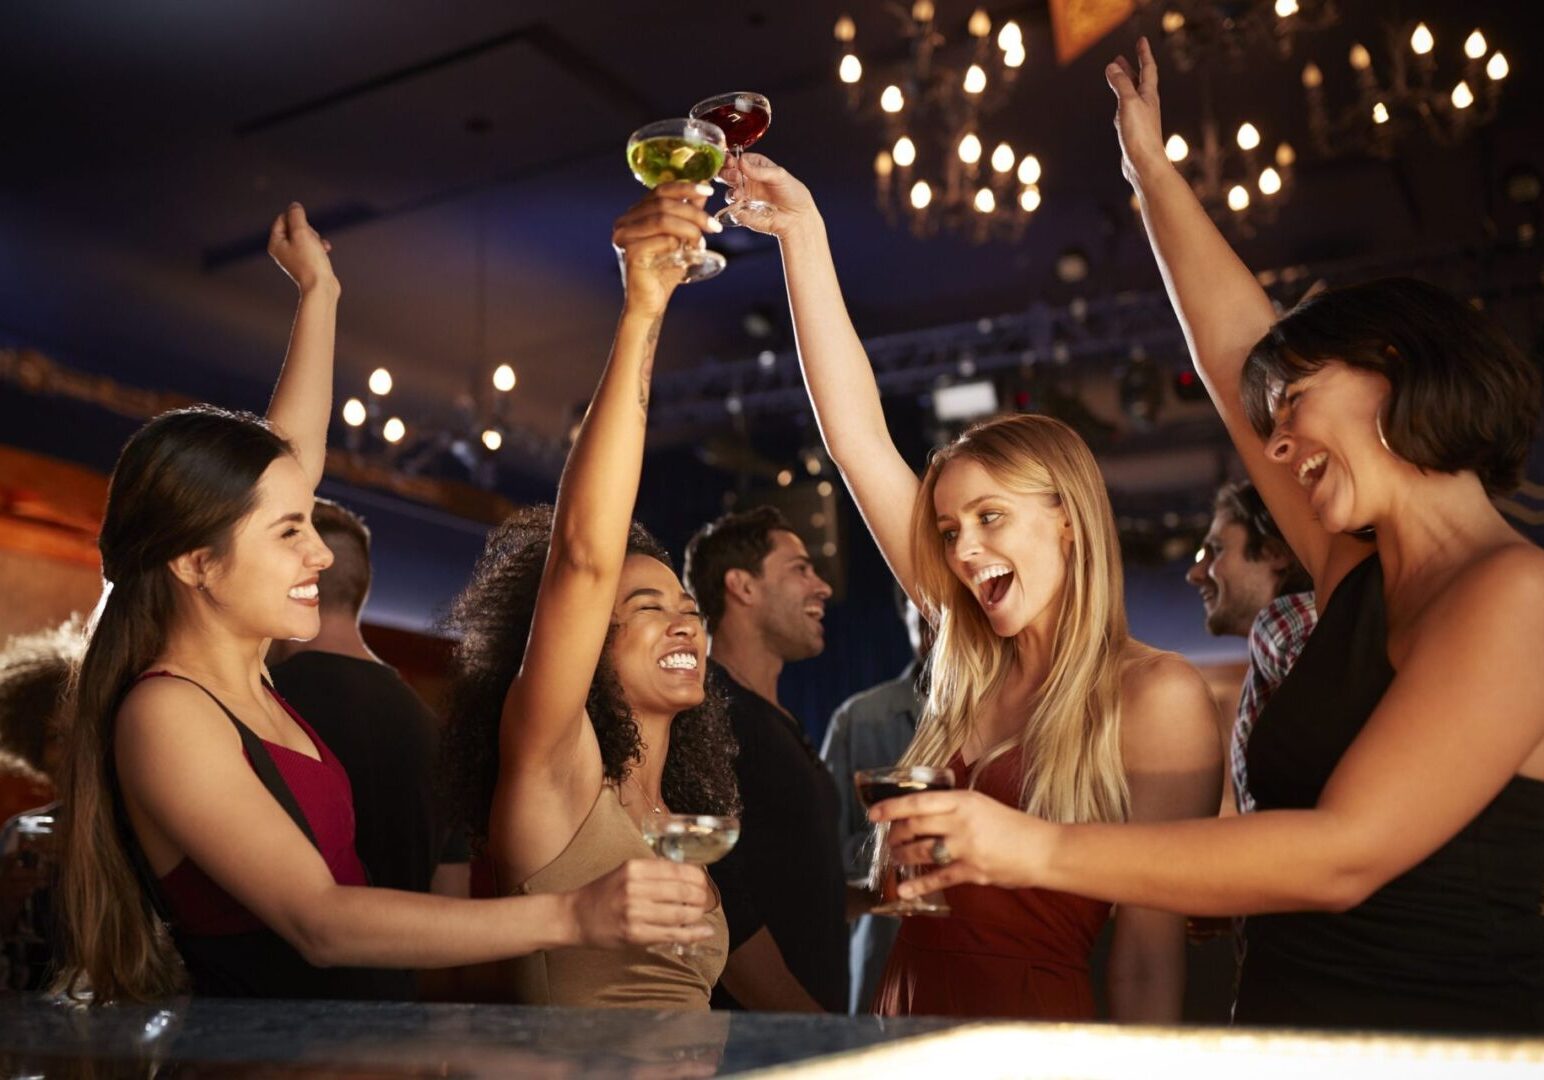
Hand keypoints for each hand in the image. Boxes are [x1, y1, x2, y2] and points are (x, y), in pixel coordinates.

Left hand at [268, 202, 336, 293]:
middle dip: (307, 229)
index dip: (296, 219)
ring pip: (305, 236)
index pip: (282, 218)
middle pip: (294, 226)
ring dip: (315, 237)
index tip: (305, 229)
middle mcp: (282, 250)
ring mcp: (294, 257)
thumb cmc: (310, 261)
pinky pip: (312, 246)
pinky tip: (326, 250)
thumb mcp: (302, 233)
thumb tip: (294, 206)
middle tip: (312, 240)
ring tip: (319, 247)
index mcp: (275, 243)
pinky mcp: (306, 262)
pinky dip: (319, 246)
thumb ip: (297, 216)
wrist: (321, 287)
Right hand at [566, 858, 714, 949]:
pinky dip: (693, 934)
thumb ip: (654, 873)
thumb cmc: (602, 894)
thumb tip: (690, 877)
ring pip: (681, 913)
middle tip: (704, 900)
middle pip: (683, 891)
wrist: (574, 916)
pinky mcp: (634, 934)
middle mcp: (635, 887)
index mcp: (634, 868)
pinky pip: (672, 934)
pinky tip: (704, 932)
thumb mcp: (626, 872)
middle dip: (701, 897)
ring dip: (697, 915)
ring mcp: (634, 912)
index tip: (703, 882)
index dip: (697, 877)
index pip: (678, 870)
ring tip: (700, 914)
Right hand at [611, 182, 716, 314]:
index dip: (685, 187)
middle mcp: (624, 222)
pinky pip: (661, 240)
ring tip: (702, 242)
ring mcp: (624, 237)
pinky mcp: (630, 254)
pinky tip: (685, 254)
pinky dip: (678, 244)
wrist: (651, 304)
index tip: (709, 190)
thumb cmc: (664, 271)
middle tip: (714, 226)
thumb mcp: (680, 238)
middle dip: (694, 213)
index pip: (660, 190)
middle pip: (663, 204)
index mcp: (634, 214)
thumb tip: (702, 191)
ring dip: (689, 229)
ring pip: (663, 220)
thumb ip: (688, 214)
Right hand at [716, 153, 816, 238]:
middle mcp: (749, 180)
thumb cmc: (792, 193)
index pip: (739, 160)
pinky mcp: (744, 211)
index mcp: (757, 167)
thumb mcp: (779, 175)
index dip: (732, 159)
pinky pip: (732, 207)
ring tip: (739, 191)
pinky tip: (741, 201)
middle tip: (734, 174)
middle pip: (729, 173)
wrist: (797, 217)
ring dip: (731, 188)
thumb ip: (759, 170)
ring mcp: (745, 196)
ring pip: (729, 189)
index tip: (731, 161)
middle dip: (727, 172)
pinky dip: (734, 203)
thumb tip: (741, 162)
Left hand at [868, 788, 1049, 895]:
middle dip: (896, 834)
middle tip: (889, 838)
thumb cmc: (1014, 826)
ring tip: (895, 858)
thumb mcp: (983, 805)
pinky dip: (918, 885)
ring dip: (902, 856)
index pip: (918, 801)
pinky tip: (904, 889)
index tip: (873, 813)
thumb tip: (923, 812)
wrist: (1043, 850)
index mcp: (964, 800)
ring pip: (921, 852)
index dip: (891, 807)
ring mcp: (966, 847)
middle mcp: (962, 821)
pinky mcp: (972, 871)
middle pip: (915, 826)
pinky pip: (938, 878)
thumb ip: (955, 807)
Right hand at [1105, 36, 1168, 184]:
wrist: (1144, 164)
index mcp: (1149, 95)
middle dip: (1131, 67)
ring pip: (1132, 95)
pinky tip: (1117, 107)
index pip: (1148, 69)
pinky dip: (1121, 102)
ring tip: (1116, 76)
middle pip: (1139, 81)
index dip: (1144, 53)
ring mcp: (1140, 118)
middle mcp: (1147, 105)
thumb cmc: (1140, 134)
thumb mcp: (1128, 103)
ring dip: (1125, 83)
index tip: (1141, 40)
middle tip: (1122, 57)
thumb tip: (1112, 67)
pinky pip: (1126, 110)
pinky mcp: (1133, 131)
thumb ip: (1121, 84)